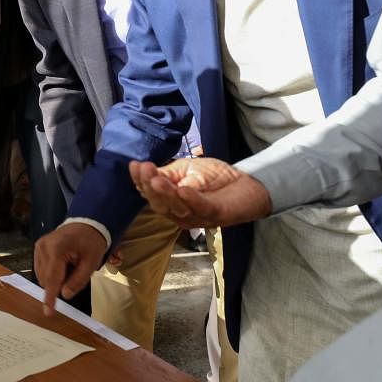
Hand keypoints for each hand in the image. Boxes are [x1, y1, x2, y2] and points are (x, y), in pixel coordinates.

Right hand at [33, 222, 107, 316]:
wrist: (87, 223)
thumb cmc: (91, 242)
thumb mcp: (91, 262)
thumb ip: (78, 280)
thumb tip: (65, 295)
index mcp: (57, 249)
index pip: (53, 278)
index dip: (51, 297)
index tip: (48, 313)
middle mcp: (43, 247)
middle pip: (47, 279)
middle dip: (59, 284)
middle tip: (76, 271)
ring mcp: (39, 247)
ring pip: (43, 276)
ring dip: (55, 279)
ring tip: (70, 266)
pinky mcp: (38, 248)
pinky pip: (42, 270)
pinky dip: (52, 273)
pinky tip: (63, 265)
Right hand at [128, 158, 272, 228]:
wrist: (248, 184)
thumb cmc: (215, 177)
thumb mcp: (188, 169)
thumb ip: (170, 174)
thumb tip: (148, 173)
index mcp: (170, 202)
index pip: (150, 193)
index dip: (140, 181)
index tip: (134, 165)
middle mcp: (179, 213)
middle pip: (160, 204)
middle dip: (150, 187)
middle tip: (144, 169)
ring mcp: (197, 216)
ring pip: (177, 208)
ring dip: (166, 193)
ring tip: (156, 179)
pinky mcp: (215, 214)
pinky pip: (201, 208)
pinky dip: (191, 199)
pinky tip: (182, 189)